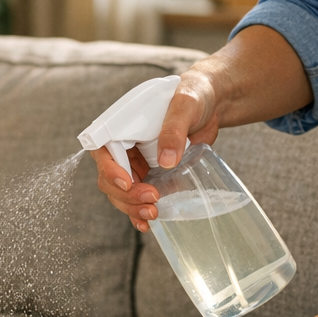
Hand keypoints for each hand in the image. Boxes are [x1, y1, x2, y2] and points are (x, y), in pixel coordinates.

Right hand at [90, 68, 221, 231]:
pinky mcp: (152, 174)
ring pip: (122, 192)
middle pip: (110, 178)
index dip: (110, 170)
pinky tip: (146, 224)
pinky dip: (139, 212)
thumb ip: (173, 129)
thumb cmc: (194, 93)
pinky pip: (138, 197)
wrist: (214, 102)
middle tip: (151, 200)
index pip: (103, 151)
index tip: (128, 182)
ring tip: (152, 214)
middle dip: (126, 194)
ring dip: (132, 207)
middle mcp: (124, 146)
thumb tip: (167, 161)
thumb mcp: (185, 104)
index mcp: (121, 125)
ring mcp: (137, 162)